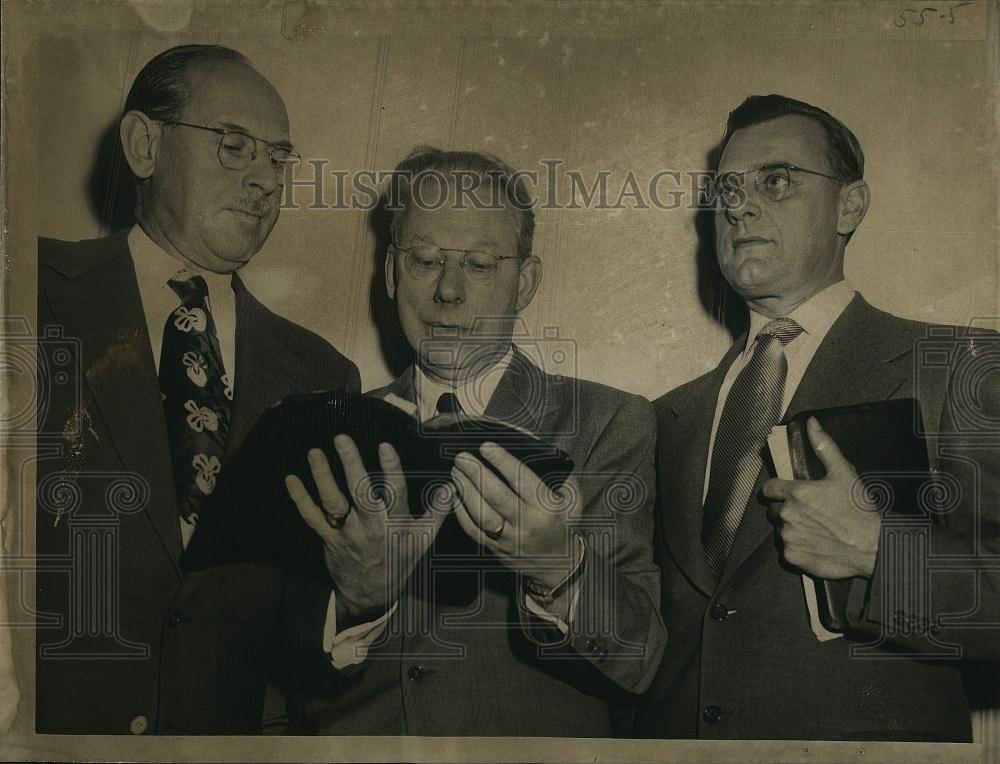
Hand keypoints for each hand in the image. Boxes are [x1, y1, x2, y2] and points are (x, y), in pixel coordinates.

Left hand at [285, 435, 450, 622]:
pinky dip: (300, 499)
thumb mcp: (424, 540)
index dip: (391, 470)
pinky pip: (312, 517)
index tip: (385, 446)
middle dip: (351, 465)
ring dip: (322, 477)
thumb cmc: (399, 560)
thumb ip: (437, 511)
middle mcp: (370, 526)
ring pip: (333, 502)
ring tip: (314, 452)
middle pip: (360, 493)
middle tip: (341, 438)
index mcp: (395, 523)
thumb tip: (452, 486)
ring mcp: (347, 532)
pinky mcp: (329, 538)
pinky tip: (290, 479)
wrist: (371, 596)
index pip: (396, 493)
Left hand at [450, 442, 581, 591]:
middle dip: (476, 473)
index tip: (485, 446)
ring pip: (481, 514)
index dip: (502, 461)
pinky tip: (454, 495)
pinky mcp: (495, 549)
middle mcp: (526, 524)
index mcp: (546, 508)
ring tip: (456, 472)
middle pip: (496, 496)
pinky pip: (472, 530)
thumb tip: (538, 451)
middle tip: (462, 457)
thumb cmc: (563, 524)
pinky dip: (460, 512)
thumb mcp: (572, 499)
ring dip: (465, 490)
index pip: (521, 480)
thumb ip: (560, 476)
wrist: (558, 564)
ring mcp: (508, 539)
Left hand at [762, 417, 881, 578]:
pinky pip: (787, 550)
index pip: (769, 489)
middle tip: (811, 513)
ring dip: (793, 529)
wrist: (873, 546)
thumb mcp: (844, 472)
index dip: (776, 490)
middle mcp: (787, 514)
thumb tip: (811, 422)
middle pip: (775, 511)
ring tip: (817, 530)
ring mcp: (789, 537)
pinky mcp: (793, 557)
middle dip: (788, 510)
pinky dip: (797, 548)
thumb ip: (824, 446)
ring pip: (782, 531)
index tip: (784, 493)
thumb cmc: (860, 509)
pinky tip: (816, 544)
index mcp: (796, 493)